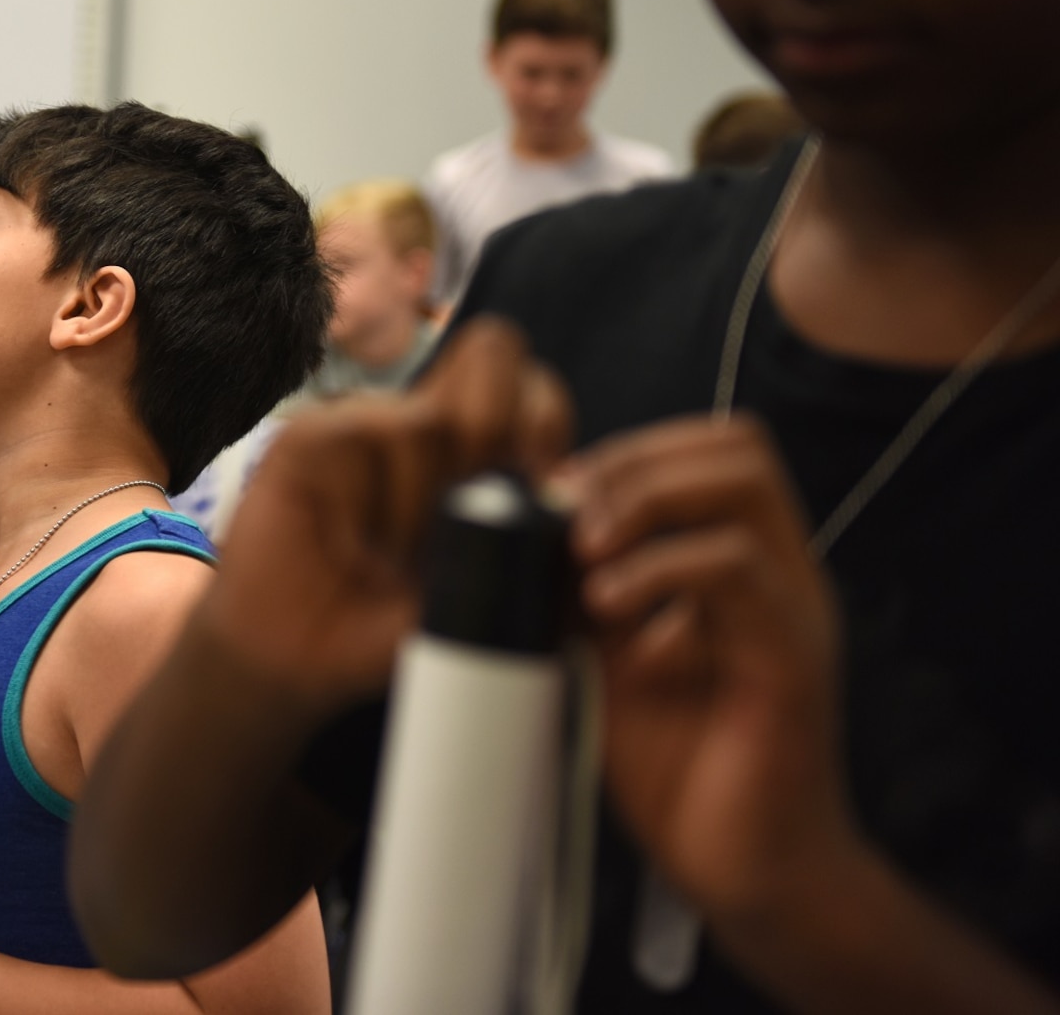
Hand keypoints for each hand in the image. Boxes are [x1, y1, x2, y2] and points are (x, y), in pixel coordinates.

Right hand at [203, 317, 571, 715]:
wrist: (296, 662)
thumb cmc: (387, 627)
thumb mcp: (484, 600)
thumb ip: (536, 551)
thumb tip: (573, 493)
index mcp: (473, 448)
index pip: (536, 386)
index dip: (547, 428)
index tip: (540, 502)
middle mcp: (421, 420)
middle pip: (495, 353)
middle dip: (502, 434)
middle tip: (479, 514)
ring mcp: (364, 423)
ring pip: (434, 419)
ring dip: (429, 505)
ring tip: (399, 560)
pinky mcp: (313, 436)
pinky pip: (372, 435)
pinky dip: (381, 504)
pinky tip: (362, 549)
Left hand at [572, 415, 861, 933]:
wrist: (742, 868)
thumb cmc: (680, 768)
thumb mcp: (604, 655)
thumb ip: (577, 590)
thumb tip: (518, 532)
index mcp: (743, 564)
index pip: (706, 448)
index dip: (626, 452)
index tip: (558, 497)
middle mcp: (780, 572)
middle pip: (733, 444)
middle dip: (634, 462)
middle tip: (569, 516)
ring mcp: (794, 608)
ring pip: (741, 483)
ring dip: (645, 499)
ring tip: (584, 553)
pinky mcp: (792, 657)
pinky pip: (738, 568)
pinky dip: (661, 566)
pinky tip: (606, 602)